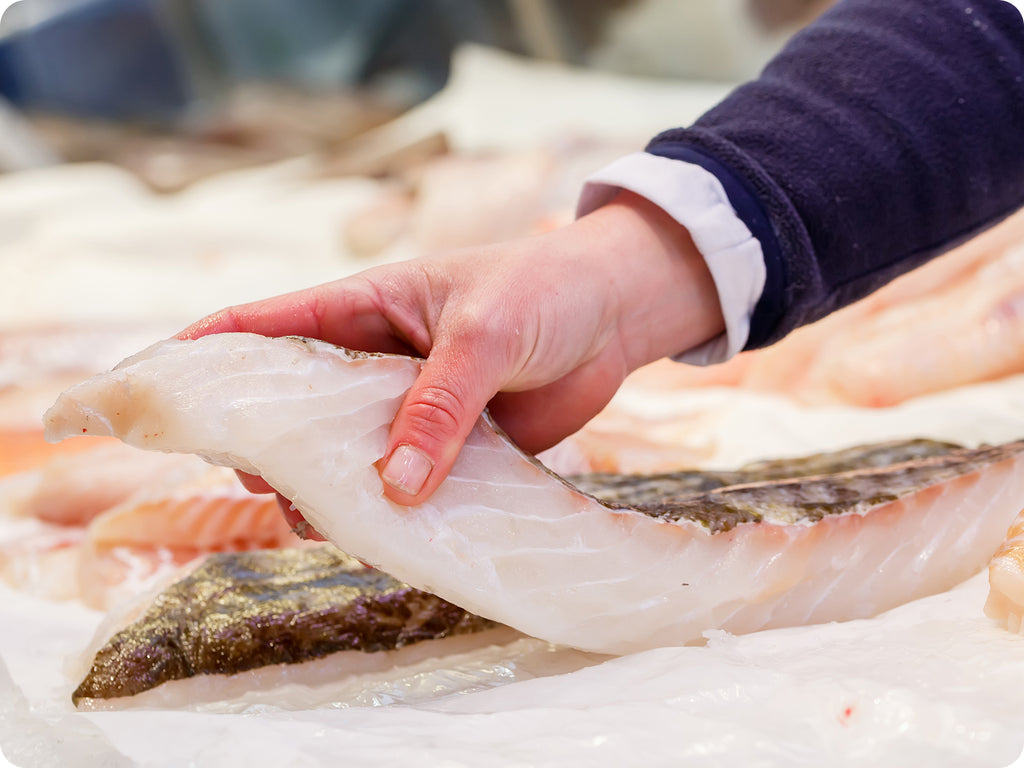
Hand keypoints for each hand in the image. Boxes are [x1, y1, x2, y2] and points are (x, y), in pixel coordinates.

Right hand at [180, 191, 723, 511]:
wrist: (614, 312)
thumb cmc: (542, 291)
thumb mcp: (484, 335)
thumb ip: (439, 407)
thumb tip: (394, 489)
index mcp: (363, 308)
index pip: (262, 325)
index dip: (203, 354)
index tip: (151, 388)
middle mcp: (374, 361)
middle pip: (294, 405)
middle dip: (267, 443)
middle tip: (260, 484)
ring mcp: (408, 407)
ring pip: (345, 454)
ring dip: (327, 488)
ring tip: (322, 523)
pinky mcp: (449, 446)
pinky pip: (405, 483)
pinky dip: (389, 511)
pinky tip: (382, 537)